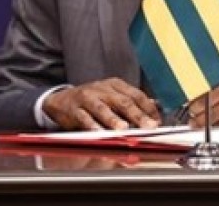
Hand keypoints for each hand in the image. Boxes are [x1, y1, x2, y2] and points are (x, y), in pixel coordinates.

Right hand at [43, 78, 160, 130]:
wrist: (61, 100)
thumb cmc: (92, 100)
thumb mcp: (112, 96)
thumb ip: (131, 102)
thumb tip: (154, 110)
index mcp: (116, 85)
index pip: (137, 95)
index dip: (148, 109)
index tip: (157, 121)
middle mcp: (103, 89)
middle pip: (123, 101)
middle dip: (137, 115)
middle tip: (148, 126)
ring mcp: (87, 97)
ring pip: (103, 108)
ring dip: (114, 119)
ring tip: (123, 129)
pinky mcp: (74, 108)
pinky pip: (84, 117)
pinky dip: (92, 125)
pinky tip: (99, 133)